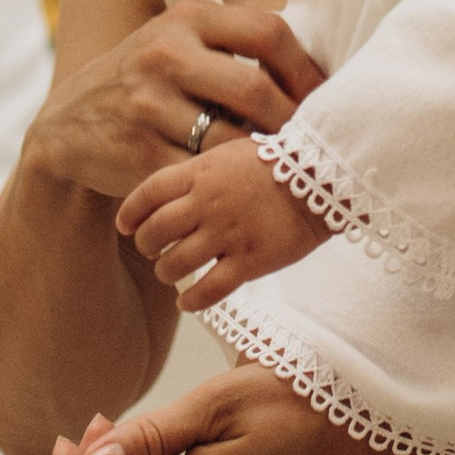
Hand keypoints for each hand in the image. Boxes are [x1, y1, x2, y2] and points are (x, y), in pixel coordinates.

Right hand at [22, 1, 326, 204]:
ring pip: (232, 138)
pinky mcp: (138, 151)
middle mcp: (166, 53)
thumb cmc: (147, 82)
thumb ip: (233, 45)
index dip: (306, 69)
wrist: (68, 126)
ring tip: (285, 164)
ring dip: (263, 155)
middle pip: (256, 89)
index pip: (269, 33)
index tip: (324, 96)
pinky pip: (202, 172)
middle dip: (293, 120)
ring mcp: (148, 103)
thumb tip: (317, 70)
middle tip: (312, 141)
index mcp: (187, 18)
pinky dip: (227, 180)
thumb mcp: (179, 41)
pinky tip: (242, 183)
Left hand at [117, 133, 322, 306]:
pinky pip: (208, 290)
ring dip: (165, 272)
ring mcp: (228, 233)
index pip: (147, 194)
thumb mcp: (231, 152)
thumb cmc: (281, 162)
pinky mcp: (250, 261)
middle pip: (154, 232)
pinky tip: (187, 301)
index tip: (126, 226)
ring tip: (170, 272)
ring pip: (174, 263)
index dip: (130, 214)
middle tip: (151, 250)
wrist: (327, 177)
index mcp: (201, 172)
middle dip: (146, 246)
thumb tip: (173, 191)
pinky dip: (190, 301)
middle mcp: (208, 203)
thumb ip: (201, 172)